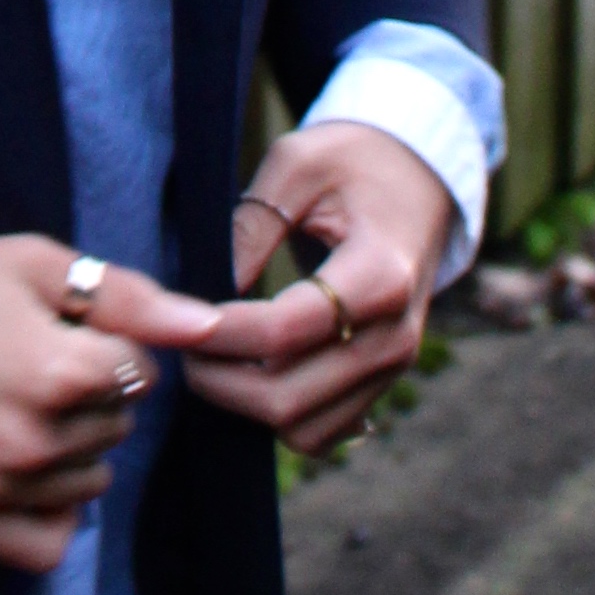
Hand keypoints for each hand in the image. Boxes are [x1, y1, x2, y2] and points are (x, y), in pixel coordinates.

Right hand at [0, 235, 216, 573]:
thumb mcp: (31, 264)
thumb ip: (130, 297)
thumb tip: (209, 325)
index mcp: (56, 372)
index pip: (139, 372)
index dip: (103, 341)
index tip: (52, 326)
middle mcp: (31, 441)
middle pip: (119, 426)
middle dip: (90, 391)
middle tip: (22, 358)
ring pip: (92, 481)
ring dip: (72, 446)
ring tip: (10, 404)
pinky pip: (49, 542)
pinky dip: (48, 510)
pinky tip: (18, 467)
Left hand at [178, 123, 455, 455]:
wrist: (420, 183)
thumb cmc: (354, 162)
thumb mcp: (298, 164)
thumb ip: (252, 225)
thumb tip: (207, 290)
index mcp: (381, 275)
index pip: (285, 330)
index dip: (221, 333)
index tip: (174, 316)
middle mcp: (395, 335)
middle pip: (288, 396)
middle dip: (217, 378)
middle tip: (177, 340)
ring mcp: (393, 367)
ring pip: (301, 427)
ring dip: (241, 404)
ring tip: (207, 356)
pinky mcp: (381, 383)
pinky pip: (320, 432)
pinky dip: (274, 417)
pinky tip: (245, 373)